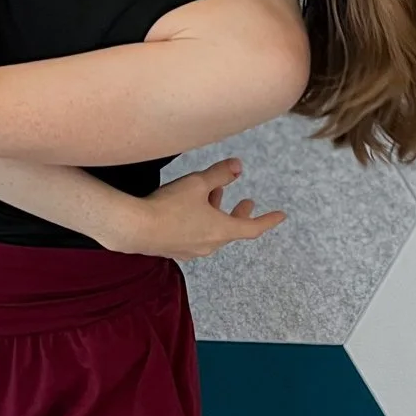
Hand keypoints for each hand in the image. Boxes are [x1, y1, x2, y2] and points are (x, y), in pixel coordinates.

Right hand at [118, 158, 284, 260]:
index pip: (253, 228)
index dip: (268, 220)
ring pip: (212, 231)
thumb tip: (239, 166)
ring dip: (217, 213)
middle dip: (240, 214)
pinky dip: (201, 220)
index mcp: (221, 231)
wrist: (134, 229)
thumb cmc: (169, 206)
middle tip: (247, 200)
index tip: (281, 216)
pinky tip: (190, 208)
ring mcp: (191, 249)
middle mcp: (209, 245)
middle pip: (232, 230)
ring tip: (214, 194)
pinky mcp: (174, 249)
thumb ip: (220, 174)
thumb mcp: (198, 183)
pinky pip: (196, 235)